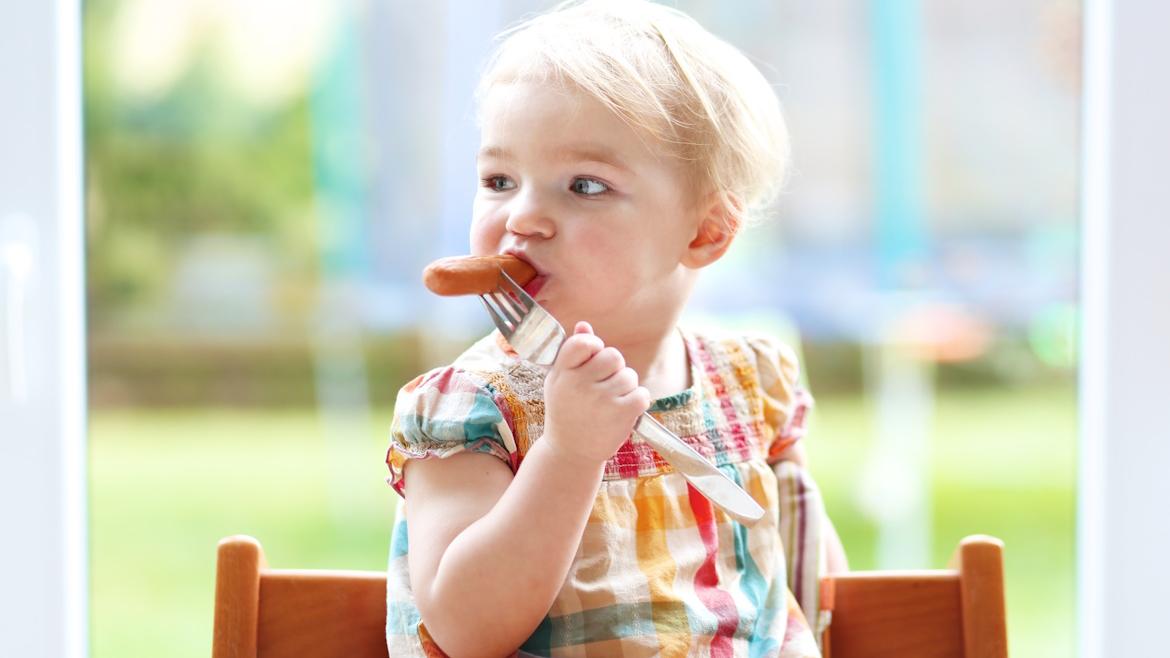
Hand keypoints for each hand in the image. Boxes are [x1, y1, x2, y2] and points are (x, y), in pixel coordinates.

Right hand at [543, 321, 650, 464]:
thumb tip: (585, 325)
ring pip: (629, 376)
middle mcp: (580, 384)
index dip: (594, 346)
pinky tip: (625, 409)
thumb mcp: (560, 381)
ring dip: (626, 386)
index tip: (593, 359)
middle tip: (605, 383)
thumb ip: (572, 352)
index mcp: (563, 372)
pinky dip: (639, 401)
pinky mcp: (620, 414)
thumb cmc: (566, 411)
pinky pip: (642, 394)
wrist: (570, 452)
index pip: (584, 343)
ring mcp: (601, 399)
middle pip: (613, 356)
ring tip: (612, 400)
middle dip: (615, 367)